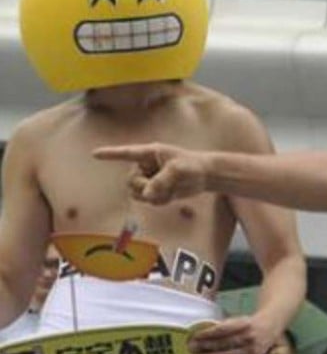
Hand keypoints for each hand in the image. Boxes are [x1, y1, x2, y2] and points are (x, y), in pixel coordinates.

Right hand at [93, 143, 207, 204]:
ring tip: (169, 190)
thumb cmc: (193, 166)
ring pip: (137, 193)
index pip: (126, 153)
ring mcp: (150, 179)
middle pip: (130, 181)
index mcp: (150, 153)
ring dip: (151, 196)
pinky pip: (148, 200)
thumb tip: (147, 194)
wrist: (206, 176)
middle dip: (143, 188)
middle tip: (161, 188)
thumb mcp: (178, 170)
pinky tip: (171, 195)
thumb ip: (161, 181)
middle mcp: (146, 166)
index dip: (110, 154)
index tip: (94, 154)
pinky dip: (159, 201)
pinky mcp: (156, 190)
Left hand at [189, 315, 272, 353]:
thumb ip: (225, 326)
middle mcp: (249, 337)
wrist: (270, 327)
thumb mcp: (239, 320)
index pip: (222, 330)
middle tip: (192, 347)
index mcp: (244, 324)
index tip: (195, 336)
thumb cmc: (250, 323)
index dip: (208, 333)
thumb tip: (205, 334)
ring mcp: (251, 350)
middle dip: (206, 345)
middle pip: (223, 343)